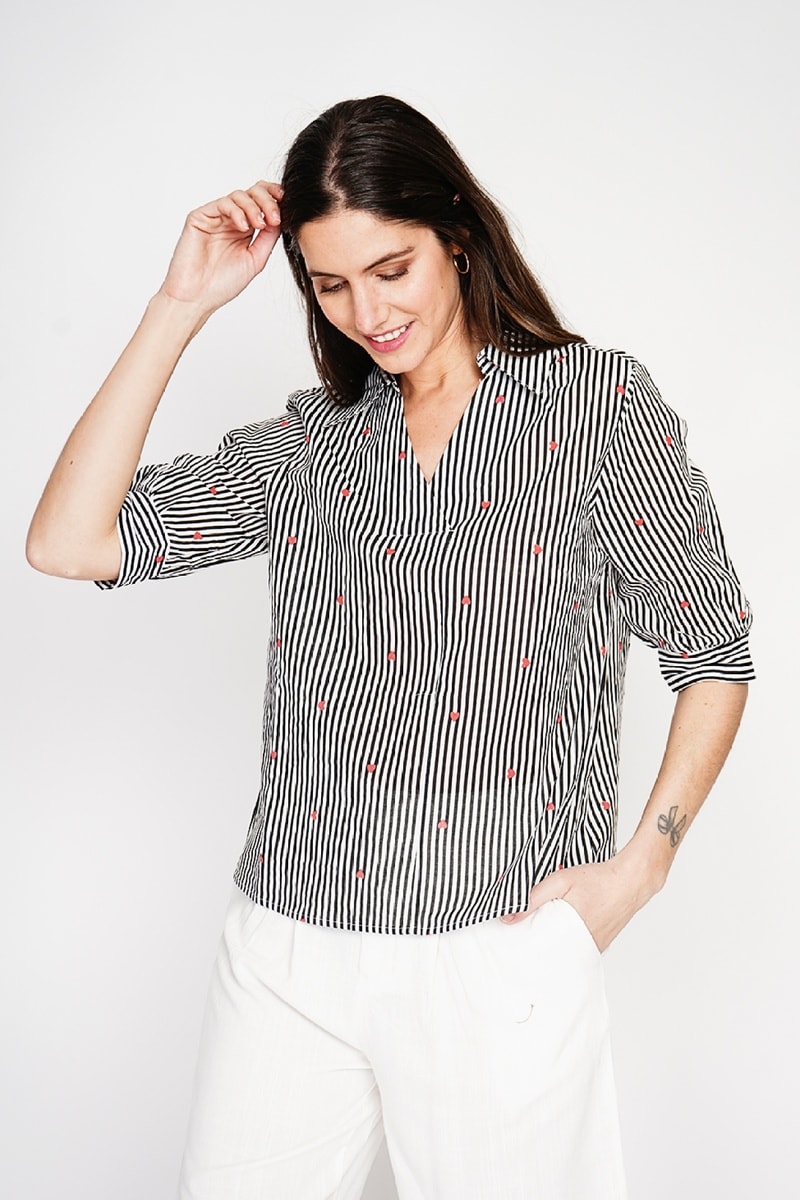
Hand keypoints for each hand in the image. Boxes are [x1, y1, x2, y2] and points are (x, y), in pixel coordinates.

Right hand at [158, 181, 283, 315]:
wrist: (197, 297)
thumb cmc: (222, 284)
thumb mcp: (255, 260)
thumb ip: (268, 238)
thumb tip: (282, 217)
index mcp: (244, 230)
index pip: (261, 204)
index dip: (275, 199)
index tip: (287, 205)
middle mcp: (230, 220)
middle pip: (252, 194)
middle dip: (267, 201)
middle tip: (275, 217)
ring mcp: (215, 218)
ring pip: (238, 196)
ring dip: (254, 207)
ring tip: (260, 225)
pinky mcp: (200, 217)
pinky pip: (222, 203)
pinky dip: (236, 211)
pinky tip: (243, 228)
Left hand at [499, 847, 660, 952]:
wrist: (631, 881)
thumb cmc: (598, 880)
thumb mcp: (561, 881)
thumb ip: (534, 898)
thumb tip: (508, 917)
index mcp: (571, 932)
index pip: (540, 953)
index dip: (524, 951)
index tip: (510, 950)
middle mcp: (583, 945)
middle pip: (551, 955)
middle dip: (536, 950)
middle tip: (519, 945)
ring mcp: (593, 948)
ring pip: (564, 953)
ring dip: (552, 946)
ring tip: (537, 937)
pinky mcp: (599, 945)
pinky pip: (577, 949)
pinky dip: (566, 942)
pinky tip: (559, 931)